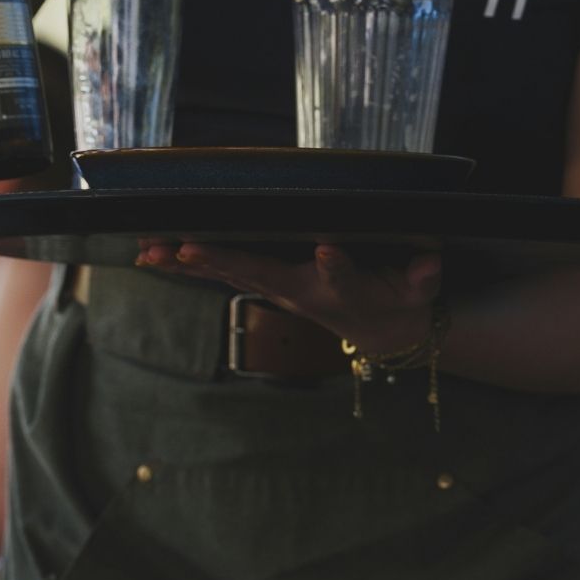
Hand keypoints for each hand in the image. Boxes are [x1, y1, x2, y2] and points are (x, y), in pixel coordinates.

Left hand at [137, 240, 442, 352]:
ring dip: (187, 263)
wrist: (377, 330)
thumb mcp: (420, 289)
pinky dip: (185, 263)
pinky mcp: (261, 282)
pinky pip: (217, 272)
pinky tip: (150, 254)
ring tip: (150, 251)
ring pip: (227, 273)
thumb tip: (430, 264)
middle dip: (222, 261)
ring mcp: (275, 288)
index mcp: (344, 289)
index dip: (339, 266)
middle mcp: (300, 290)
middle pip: (260, 273)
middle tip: (184, 249)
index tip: (331, 250)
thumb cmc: (398, 298)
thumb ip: (423, 277)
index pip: (343, 276)